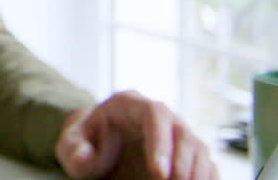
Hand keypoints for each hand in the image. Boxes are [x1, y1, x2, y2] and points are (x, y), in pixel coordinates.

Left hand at [56, 91, 218, 179]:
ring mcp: (175, 134)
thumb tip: (84, 156)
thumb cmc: (85, 143)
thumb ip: (73, 149)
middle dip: (182, 161)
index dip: (161, 142)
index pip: (154, 113)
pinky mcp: (186, 154)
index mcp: (129, 104)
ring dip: (197, 172)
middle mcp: (159, 115)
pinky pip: (206, 164)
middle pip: (183, 131)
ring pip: (199, 147)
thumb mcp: (70, 145)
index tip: (158, 172)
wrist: (97, 147)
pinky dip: (206, 178)